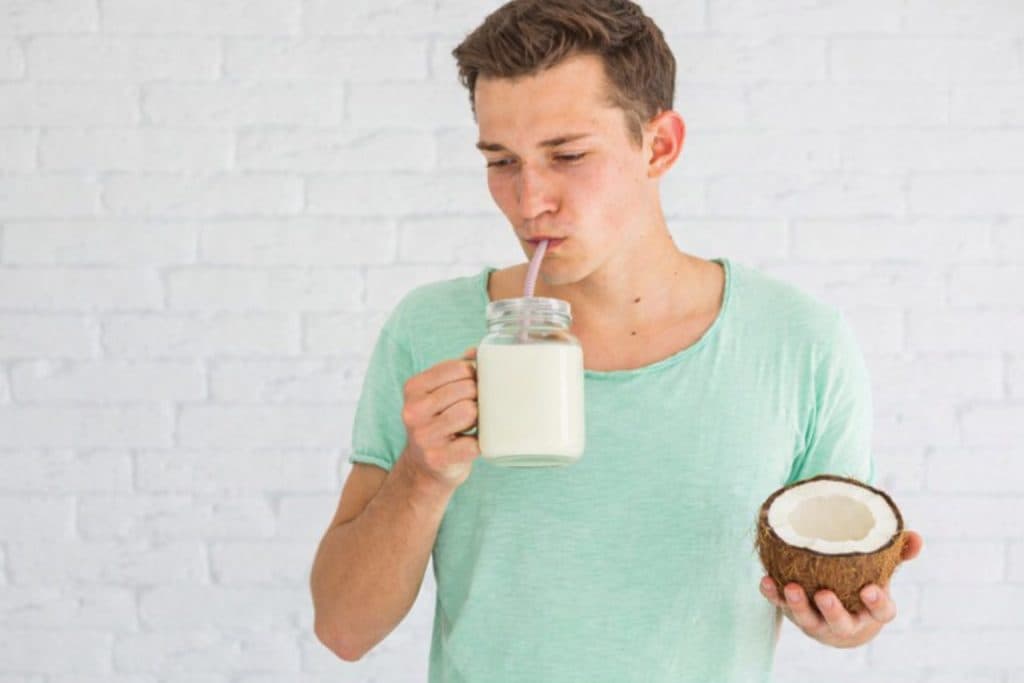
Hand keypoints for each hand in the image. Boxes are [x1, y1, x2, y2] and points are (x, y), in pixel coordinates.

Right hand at [399, 347, 480, 490]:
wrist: (423, 468)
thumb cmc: (438, 423)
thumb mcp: (439, 393)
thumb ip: (458, 369)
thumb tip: (478, 351)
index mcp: (413, 388)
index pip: (458, 368)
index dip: (474, 376)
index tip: (472, 387)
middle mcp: (413, 411)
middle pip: (467, 389)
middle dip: (477, 398)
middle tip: (472, 410)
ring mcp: (423, 436)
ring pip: (470, 412)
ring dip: (478, 420)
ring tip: (470, 426)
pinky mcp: (437, 458)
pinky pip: (473, 443)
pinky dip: (479, 444)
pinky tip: (470, 444)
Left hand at [759, 530, 923, 648]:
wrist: (836, 615)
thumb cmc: (862, 584)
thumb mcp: (881, 571)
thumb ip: (896, 554)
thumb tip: (916, 537)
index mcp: (870, 612)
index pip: (880, 613)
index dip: (876, 604)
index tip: (870, 590)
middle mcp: (845, 622)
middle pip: (841, 623)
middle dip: (832, 611)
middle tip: (824, 594)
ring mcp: (818, 621)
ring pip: (808, 619)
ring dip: (797, 605)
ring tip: (790, 587)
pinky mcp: (794, 614)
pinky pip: (782, 607)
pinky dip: (773, 595)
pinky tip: (765, 581)